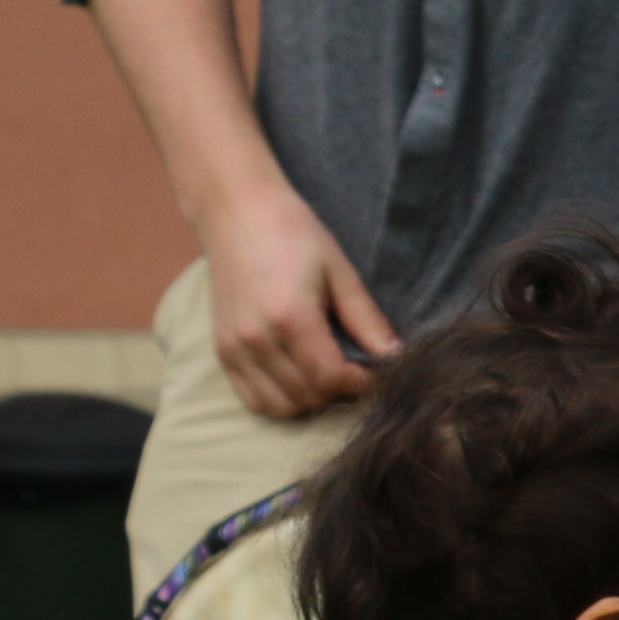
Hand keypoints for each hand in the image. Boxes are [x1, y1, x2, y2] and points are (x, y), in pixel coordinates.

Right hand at [199, 193, 396, 421]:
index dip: (362, 382)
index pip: (331, 378)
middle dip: (340, 391)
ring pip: (280, 406)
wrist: (237, 214)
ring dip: (311, 400)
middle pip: (308, 396)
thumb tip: (397, 356)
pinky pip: (252, 399)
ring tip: (328, 373)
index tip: (379, 370)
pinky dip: (280, 399)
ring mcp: (233, 348)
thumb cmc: (294, 234)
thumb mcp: (340, 272)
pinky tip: (299, 377)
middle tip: (357, 369)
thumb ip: (366, 319)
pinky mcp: (221, 351)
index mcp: (289, 318)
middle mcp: (256, 339)